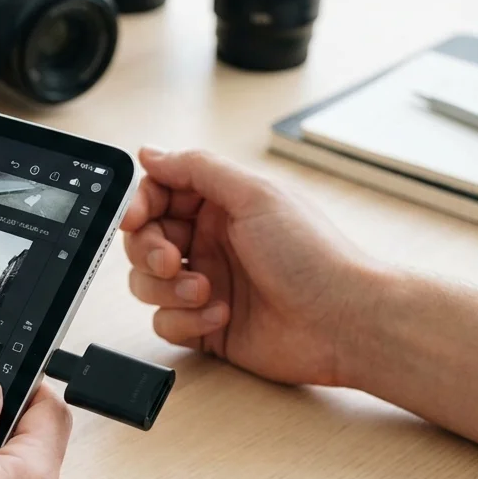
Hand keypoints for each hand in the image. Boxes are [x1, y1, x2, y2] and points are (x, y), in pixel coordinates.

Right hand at [121, 147, 374, 386]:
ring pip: (147, 284)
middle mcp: (210, 243)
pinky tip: (221, 316)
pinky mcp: (204, 325)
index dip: (139, 207)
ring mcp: (205, 285)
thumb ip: (197, 169)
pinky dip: (186, 321)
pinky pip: (165, 322)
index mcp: (221, 206)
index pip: (158, 197)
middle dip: (149, 252)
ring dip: (168, 290)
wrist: (344, 322)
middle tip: (173, 261)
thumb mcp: (254, 196)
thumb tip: (151, 153)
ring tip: (205, 292)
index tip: (134, 219)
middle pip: (143, 241)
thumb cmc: (313, 257)